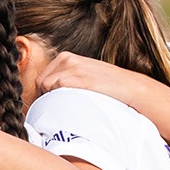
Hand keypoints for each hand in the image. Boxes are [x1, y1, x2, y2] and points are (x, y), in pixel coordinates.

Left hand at [36, 52, 156, 104]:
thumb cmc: (105, 86)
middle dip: (43, 98)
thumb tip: (46, 95)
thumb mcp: (82, 75)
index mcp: (65, 57)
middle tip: (53, 111)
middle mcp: (66, 59)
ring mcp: (73, 67)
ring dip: (50, 100)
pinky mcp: (79, 77)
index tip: (48, 106)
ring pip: (45, 86)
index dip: (41, 94)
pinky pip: (55, 88)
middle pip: (40, 82)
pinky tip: (68, 106)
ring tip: (63, 110)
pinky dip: (57, 99)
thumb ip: (65, 79)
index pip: (41, 77)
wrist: (129, 87)